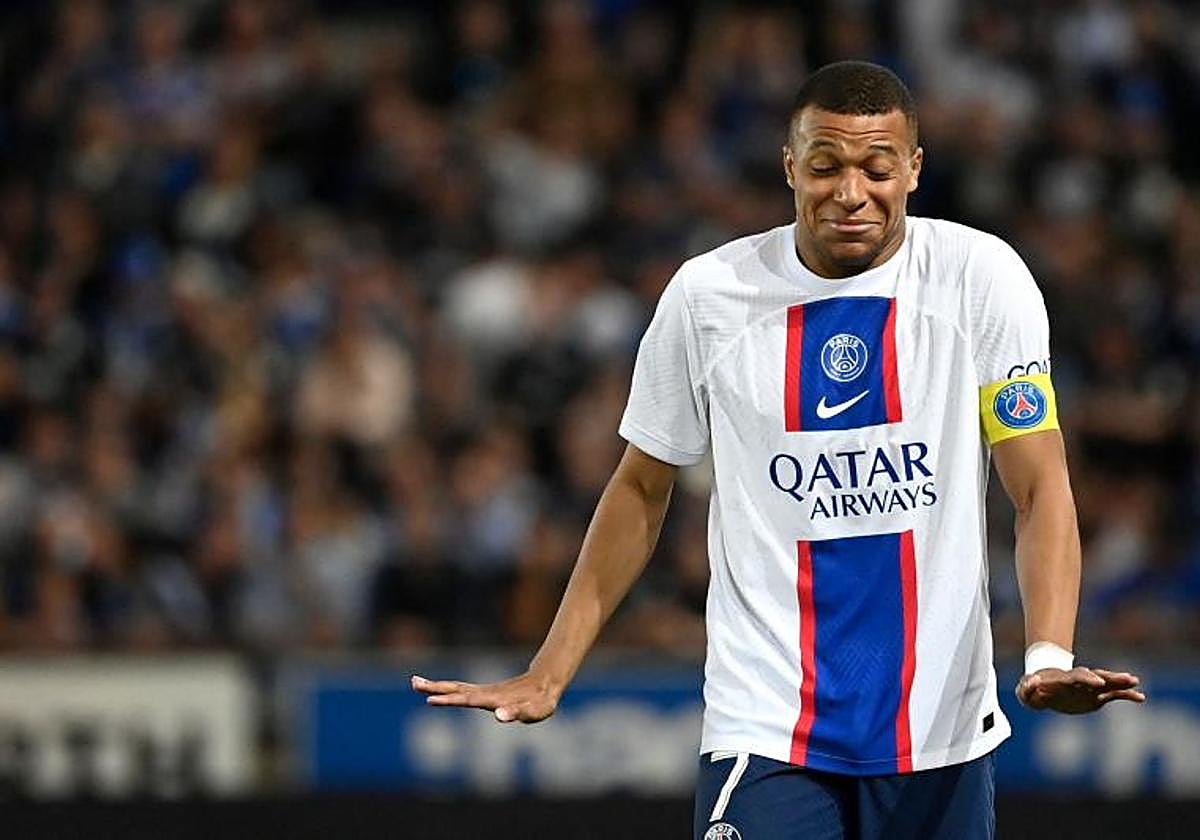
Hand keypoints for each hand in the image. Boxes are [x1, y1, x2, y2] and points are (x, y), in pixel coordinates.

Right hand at [411, 670, 561, 723]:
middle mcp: (485, 694)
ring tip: (414, 682)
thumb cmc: (540, 702)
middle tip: (413, 683)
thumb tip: (499, 716)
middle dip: (435, 688)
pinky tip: (438, 690)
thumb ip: (517, 713)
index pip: (467, 700)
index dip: (450, 700)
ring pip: (456, 687)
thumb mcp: (533, 711)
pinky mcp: (485, 694)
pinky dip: (447, 689)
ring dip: (436, 686)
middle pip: (456, 689)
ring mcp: (484, 692)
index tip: (431, 699)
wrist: (544, 684)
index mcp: (493, 699)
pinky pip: (461, 690)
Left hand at [1015, 666, 1144, 713]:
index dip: (1087, 679)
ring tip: (1135, 681)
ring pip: (1108, 683)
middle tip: (1125, 678)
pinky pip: (1115, 695)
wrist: (1043, 688)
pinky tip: (1141, 697)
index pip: (1076, 677)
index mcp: (1064, 680)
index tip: (1098, 682)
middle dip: (1109, 677)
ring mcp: (1090, 688)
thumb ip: (1026, 689)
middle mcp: (1080, 682)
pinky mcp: (1097, 696)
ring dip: (1120, 682)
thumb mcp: (1025, 692)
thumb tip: (1033, 681)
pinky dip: (1127, 695)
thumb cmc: (1033, 691)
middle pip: (1096, 676)